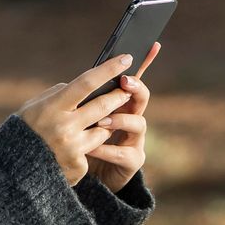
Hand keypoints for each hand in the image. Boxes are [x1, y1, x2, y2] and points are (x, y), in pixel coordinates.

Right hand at [16, 53, 140, 186]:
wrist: (13, 171)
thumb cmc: (24, 132)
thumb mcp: (33, 108)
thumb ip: (57, 95)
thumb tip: (82, 86)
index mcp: (52, 107)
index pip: (86, 83)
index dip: (108, 69)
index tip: (125, 58)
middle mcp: (64, 126)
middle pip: (103, 106)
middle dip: (119, 96)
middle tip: (128, 89)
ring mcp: (73, 147)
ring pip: (103, 130)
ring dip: (105, 124)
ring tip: (96, 123)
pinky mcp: (78, 165)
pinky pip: (93, 150)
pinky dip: (88, 147)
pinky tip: (74, 150)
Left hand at [88, 41, 157, 194]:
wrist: (84, 177)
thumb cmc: (79, 144)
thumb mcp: (78, 119)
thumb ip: (82, 101)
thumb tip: (74, 80)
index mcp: (119, 104)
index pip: (131, 81)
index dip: (144, 63)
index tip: (150, 47)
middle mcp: (131, 119)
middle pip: (141, 97)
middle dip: (134, 88)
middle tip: (124, 82)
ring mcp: (135, 140)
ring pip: (138, 123)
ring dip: (120, 119)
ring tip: (101, 121)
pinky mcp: (132, 161)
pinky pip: (123, 152)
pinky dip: (106, 148)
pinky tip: (91, 147)